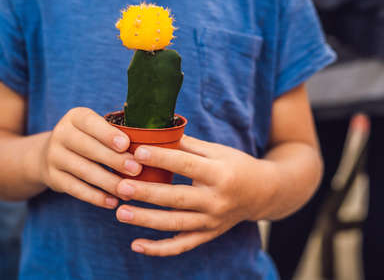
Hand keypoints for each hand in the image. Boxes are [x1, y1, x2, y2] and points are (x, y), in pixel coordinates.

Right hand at [40, 107, 142, 208]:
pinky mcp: (53, 178)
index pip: (90, 123)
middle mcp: (61, 134)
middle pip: (88, 148)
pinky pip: (75, 189)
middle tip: (136, 170)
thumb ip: (117, 131)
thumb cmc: (89, 139)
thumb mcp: (96, 127)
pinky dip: (95, 197)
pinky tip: (112, 202)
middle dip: (114, 160)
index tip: (126, 145)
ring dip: (108, 182)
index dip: (108, 134)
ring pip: (83, 171)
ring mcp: (54, 156)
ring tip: (129, 190)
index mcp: (75, 117)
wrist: (49, 154)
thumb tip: (152, 141)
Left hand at [114, 135, 277, 255]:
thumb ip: (187, 145)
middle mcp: (217, 200)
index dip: (162, 158)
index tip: (137, 152)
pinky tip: (136, 245)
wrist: (263, 193)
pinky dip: (159, 249)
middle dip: (147, 193)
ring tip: (120, 213)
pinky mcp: (208, 234)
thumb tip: (155, 134)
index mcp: (220, 173)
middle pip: (177, 198)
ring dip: (146, 220)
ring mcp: (213, 221)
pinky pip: (182, 245)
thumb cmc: (236, 166)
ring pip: (175, 223)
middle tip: (121, 186)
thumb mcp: (217, 151)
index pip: (186, 165)